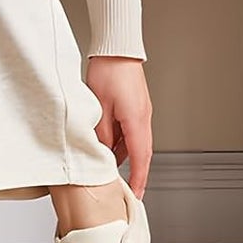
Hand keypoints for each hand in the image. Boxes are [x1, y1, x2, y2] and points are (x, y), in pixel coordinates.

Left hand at [85, 55, 151, 197]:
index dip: (139, 178)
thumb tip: (101, 151)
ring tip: (110, 166)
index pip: (141, 158)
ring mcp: (141, 111)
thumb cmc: (108, 71)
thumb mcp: (99, 107)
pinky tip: (108, 143)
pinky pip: (131, 130)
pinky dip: (122, 141)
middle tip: (128, 188)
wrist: (116, 48)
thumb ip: (101, 133)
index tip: (137, 194)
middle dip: (136, 172)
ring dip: (125, 155)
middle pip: (142, 152)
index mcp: (137, 121)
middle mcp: (143, 118)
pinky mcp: (136, 105)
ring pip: (135, 141)